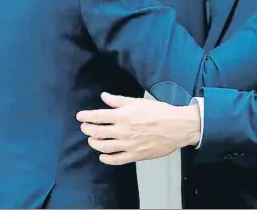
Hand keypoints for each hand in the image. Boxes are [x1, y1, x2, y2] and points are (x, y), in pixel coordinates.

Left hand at [76, 93, 199, 164]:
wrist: (177, 127)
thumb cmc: (158, 112)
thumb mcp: (137, 101)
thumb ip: (118, 101)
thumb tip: (103, 97)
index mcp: (122, 115)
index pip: (97, 116)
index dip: (85, 117)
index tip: (80, 117)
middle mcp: (123, 131)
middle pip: (97, 132)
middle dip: (87, 129)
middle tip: (85, 127)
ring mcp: (128, 144)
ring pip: (103, 147)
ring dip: (94, 143)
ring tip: (92, 140)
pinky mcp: (135, 155)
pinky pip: (116, 159)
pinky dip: (106, 159)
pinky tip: (102, 156)